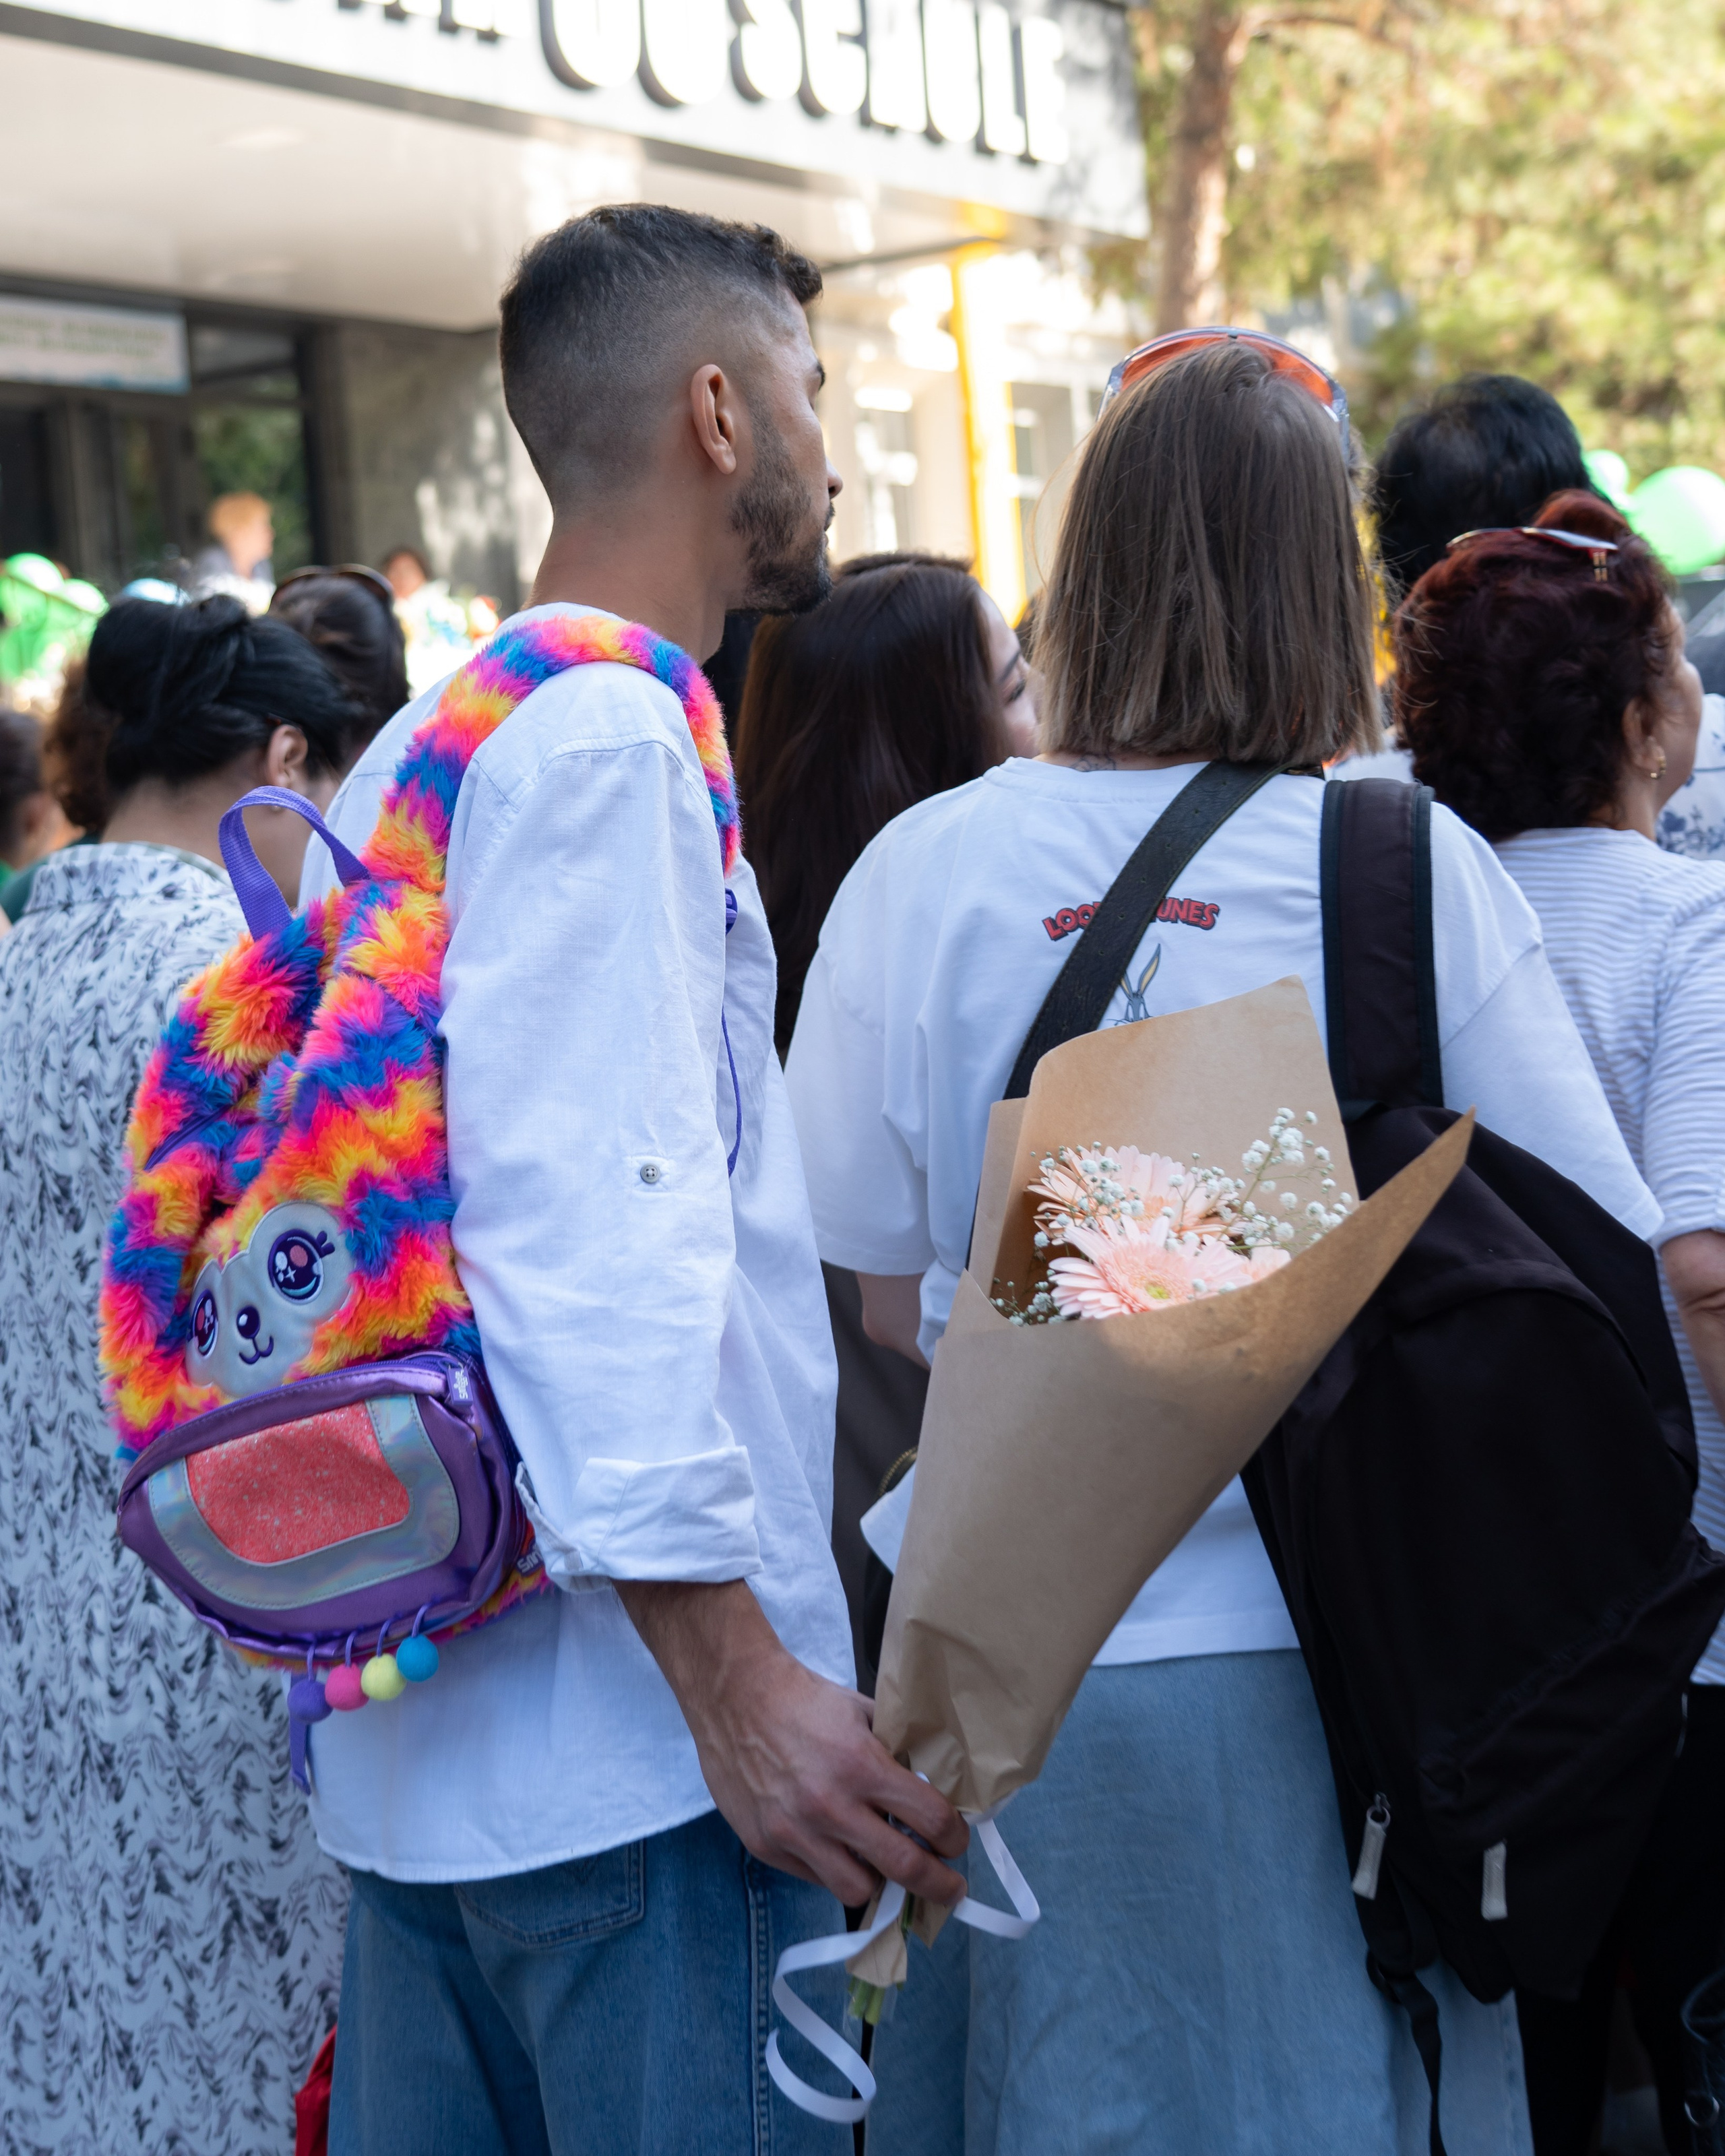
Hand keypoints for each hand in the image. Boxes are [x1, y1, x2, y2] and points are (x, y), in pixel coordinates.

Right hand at [617, 1577, 967, 1907]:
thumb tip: (930, 1789)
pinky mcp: (766, 1847)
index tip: (957, 1843)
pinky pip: (815, 1879)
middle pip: (903, 1868)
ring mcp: (795, 1833)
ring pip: (857, 1890)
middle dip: (938, 1885)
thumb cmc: (804, 1700)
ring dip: (880, 1883)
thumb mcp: (862, 1714)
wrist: (735, 1697)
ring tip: (885, 1870)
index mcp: (862, 1766)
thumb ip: (895, 1754)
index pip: (930, 1819)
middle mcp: (831, 1807)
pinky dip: (834, 1871)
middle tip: (950, 1888)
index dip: (954, 1838)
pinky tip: (839, 1852)